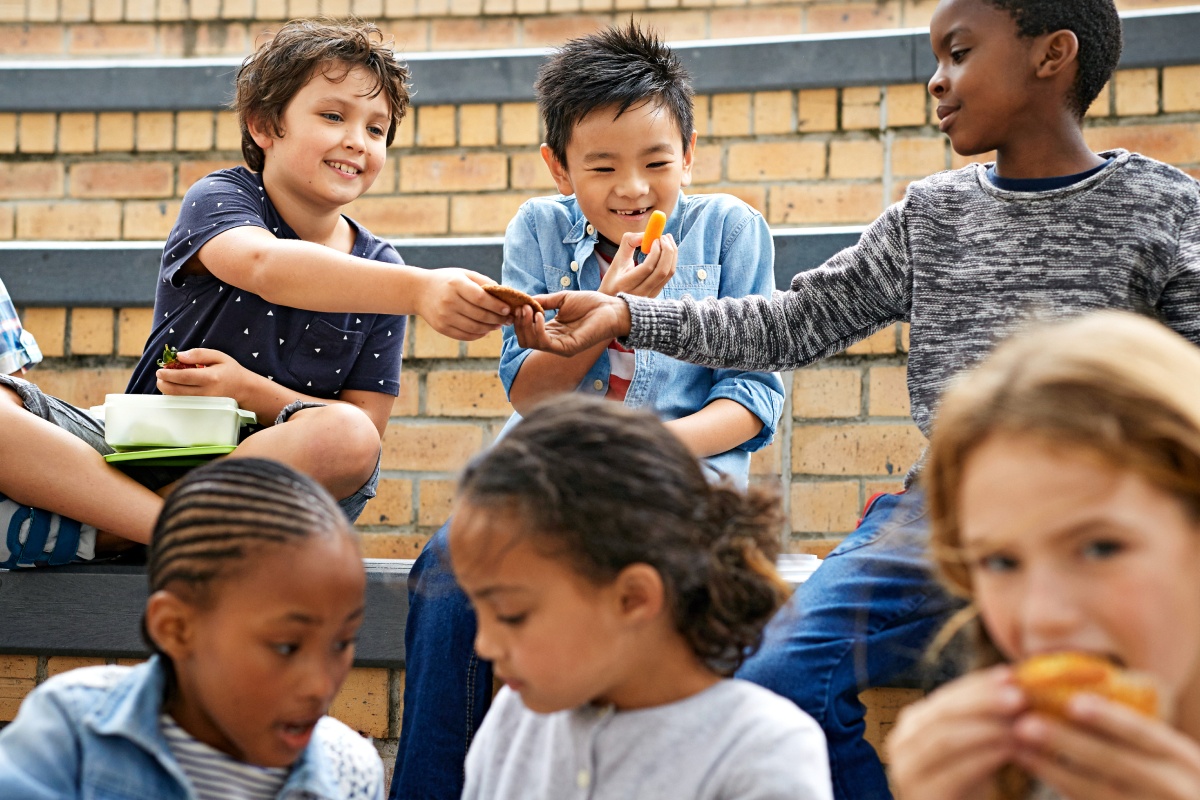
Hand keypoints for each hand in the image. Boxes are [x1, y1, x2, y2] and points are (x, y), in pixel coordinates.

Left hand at [156, 348, 248, 399]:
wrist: (244, 390)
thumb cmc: (231, 371)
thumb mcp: (219, 356)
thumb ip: (199, 353)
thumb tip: (179, 356)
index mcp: (210, 377)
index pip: (184, 377)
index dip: (169, 374)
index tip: (160, 370)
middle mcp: (206, 392)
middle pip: (177, 391)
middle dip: (163, 383)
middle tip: (160, 376)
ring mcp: (204, 402)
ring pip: (178, 399)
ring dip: (167, 390)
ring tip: (166, 380)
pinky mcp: (203, 408)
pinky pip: (184, 403)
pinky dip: (175, 395)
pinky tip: (176, 388)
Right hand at [415, 269, 510, 340]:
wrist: (419, 291)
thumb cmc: (447, 281)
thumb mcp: (464, 274)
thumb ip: (484, 282)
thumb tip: (505, 294)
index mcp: (456, 284)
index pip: (480, 298)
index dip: (496, 305)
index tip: (508, 309)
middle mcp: (449, 301)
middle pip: (479, 315)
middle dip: (498, 318)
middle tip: (508, 319)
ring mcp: (444, 316)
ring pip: (474, 328)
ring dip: (490, 328)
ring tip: (499, 324)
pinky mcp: (441, 328)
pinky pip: (465, 336)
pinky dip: (479, 335)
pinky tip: (486, 330)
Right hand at [512, 291, 630, 356]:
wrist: (611, 308)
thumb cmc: (591, 304)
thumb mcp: (562, 299)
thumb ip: (544, 301)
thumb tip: (524, 300)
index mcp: (551, 330)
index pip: (526, 331)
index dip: (519, 318)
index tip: (517, 304)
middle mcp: (554, 341)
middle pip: (524, 339)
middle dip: (519, 323)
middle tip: (522, 307)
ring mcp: (560, 347)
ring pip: (531, 342)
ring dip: (526, 325)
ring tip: (529, 309)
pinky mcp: (568, 348)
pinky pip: (545, 343)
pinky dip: (538, 329)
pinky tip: (539, 315)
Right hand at [598, 231, 676, 297]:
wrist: (614, 304)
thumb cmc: (614, 279)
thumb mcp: (616, 261)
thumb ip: (628, 244)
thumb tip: (644, 234)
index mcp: (624, 285)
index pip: (647, 268)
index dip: (655, 251)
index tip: (655, 238)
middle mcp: (639, 294)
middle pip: (661, 271)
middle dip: (667, 250)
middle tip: (664, 236)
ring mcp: (649, 297)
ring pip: (668, 274)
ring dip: (672, 254)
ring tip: (667, 240)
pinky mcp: (656, 295)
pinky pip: (668, 277)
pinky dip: (670, 261)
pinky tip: (666, 251)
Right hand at [886, 666, 1026, 799]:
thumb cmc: (969, 786)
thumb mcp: (974, 747)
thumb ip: (986, 720)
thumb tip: (1019, 683)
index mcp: (913, 723)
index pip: (946, 696)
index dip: (979, 684)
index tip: (1011, 675)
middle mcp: (902, 742)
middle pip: (943, 713)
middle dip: (984, 702)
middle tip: (1019, 696)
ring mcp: (906, 770)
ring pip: (946, 738)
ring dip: (988, 729)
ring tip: (1021, 725)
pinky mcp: (921, 795)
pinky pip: (954, 771)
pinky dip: (985, 758)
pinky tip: (1011, 751)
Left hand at [1013, 693, 1199, 799]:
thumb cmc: (1166, 774)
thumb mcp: (1166, 754)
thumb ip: (1132, 730)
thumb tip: (1073, 695)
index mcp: (1183, 758)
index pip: (1144, 733)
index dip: (1110, 717)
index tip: (1074, 702)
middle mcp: (1173, 786)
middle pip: (1114, 762)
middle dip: (1067, 742)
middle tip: (1025, 724)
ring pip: (1096, 791)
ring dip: (1053, 768)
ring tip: (1019, 748)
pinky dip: (1061, 787)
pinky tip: (1036, 770)